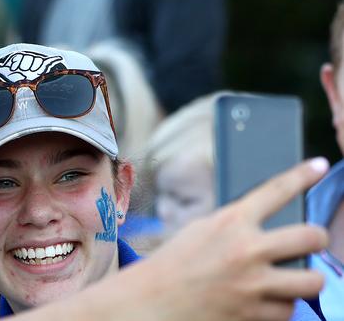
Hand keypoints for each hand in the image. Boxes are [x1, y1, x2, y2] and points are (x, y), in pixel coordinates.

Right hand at [138, 157, 328, 320]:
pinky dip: (281, 307)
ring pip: (312, 280)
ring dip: (305, 280)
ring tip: (293, 279)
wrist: (153, 300)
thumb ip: (235, 224)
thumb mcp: (201, 230)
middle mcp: (246, 249)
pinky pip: (288, 310)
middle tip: (309, 243)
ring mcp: (252, 284)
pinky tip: (266, 301)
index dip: (303, 175)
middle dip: (317, 239)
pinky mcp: (253, 314)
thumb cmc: (174, 263)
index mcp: (230, 221)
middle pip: (312, 237)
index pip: (276, 190)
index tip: (319, 167)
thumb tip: (266, 225)